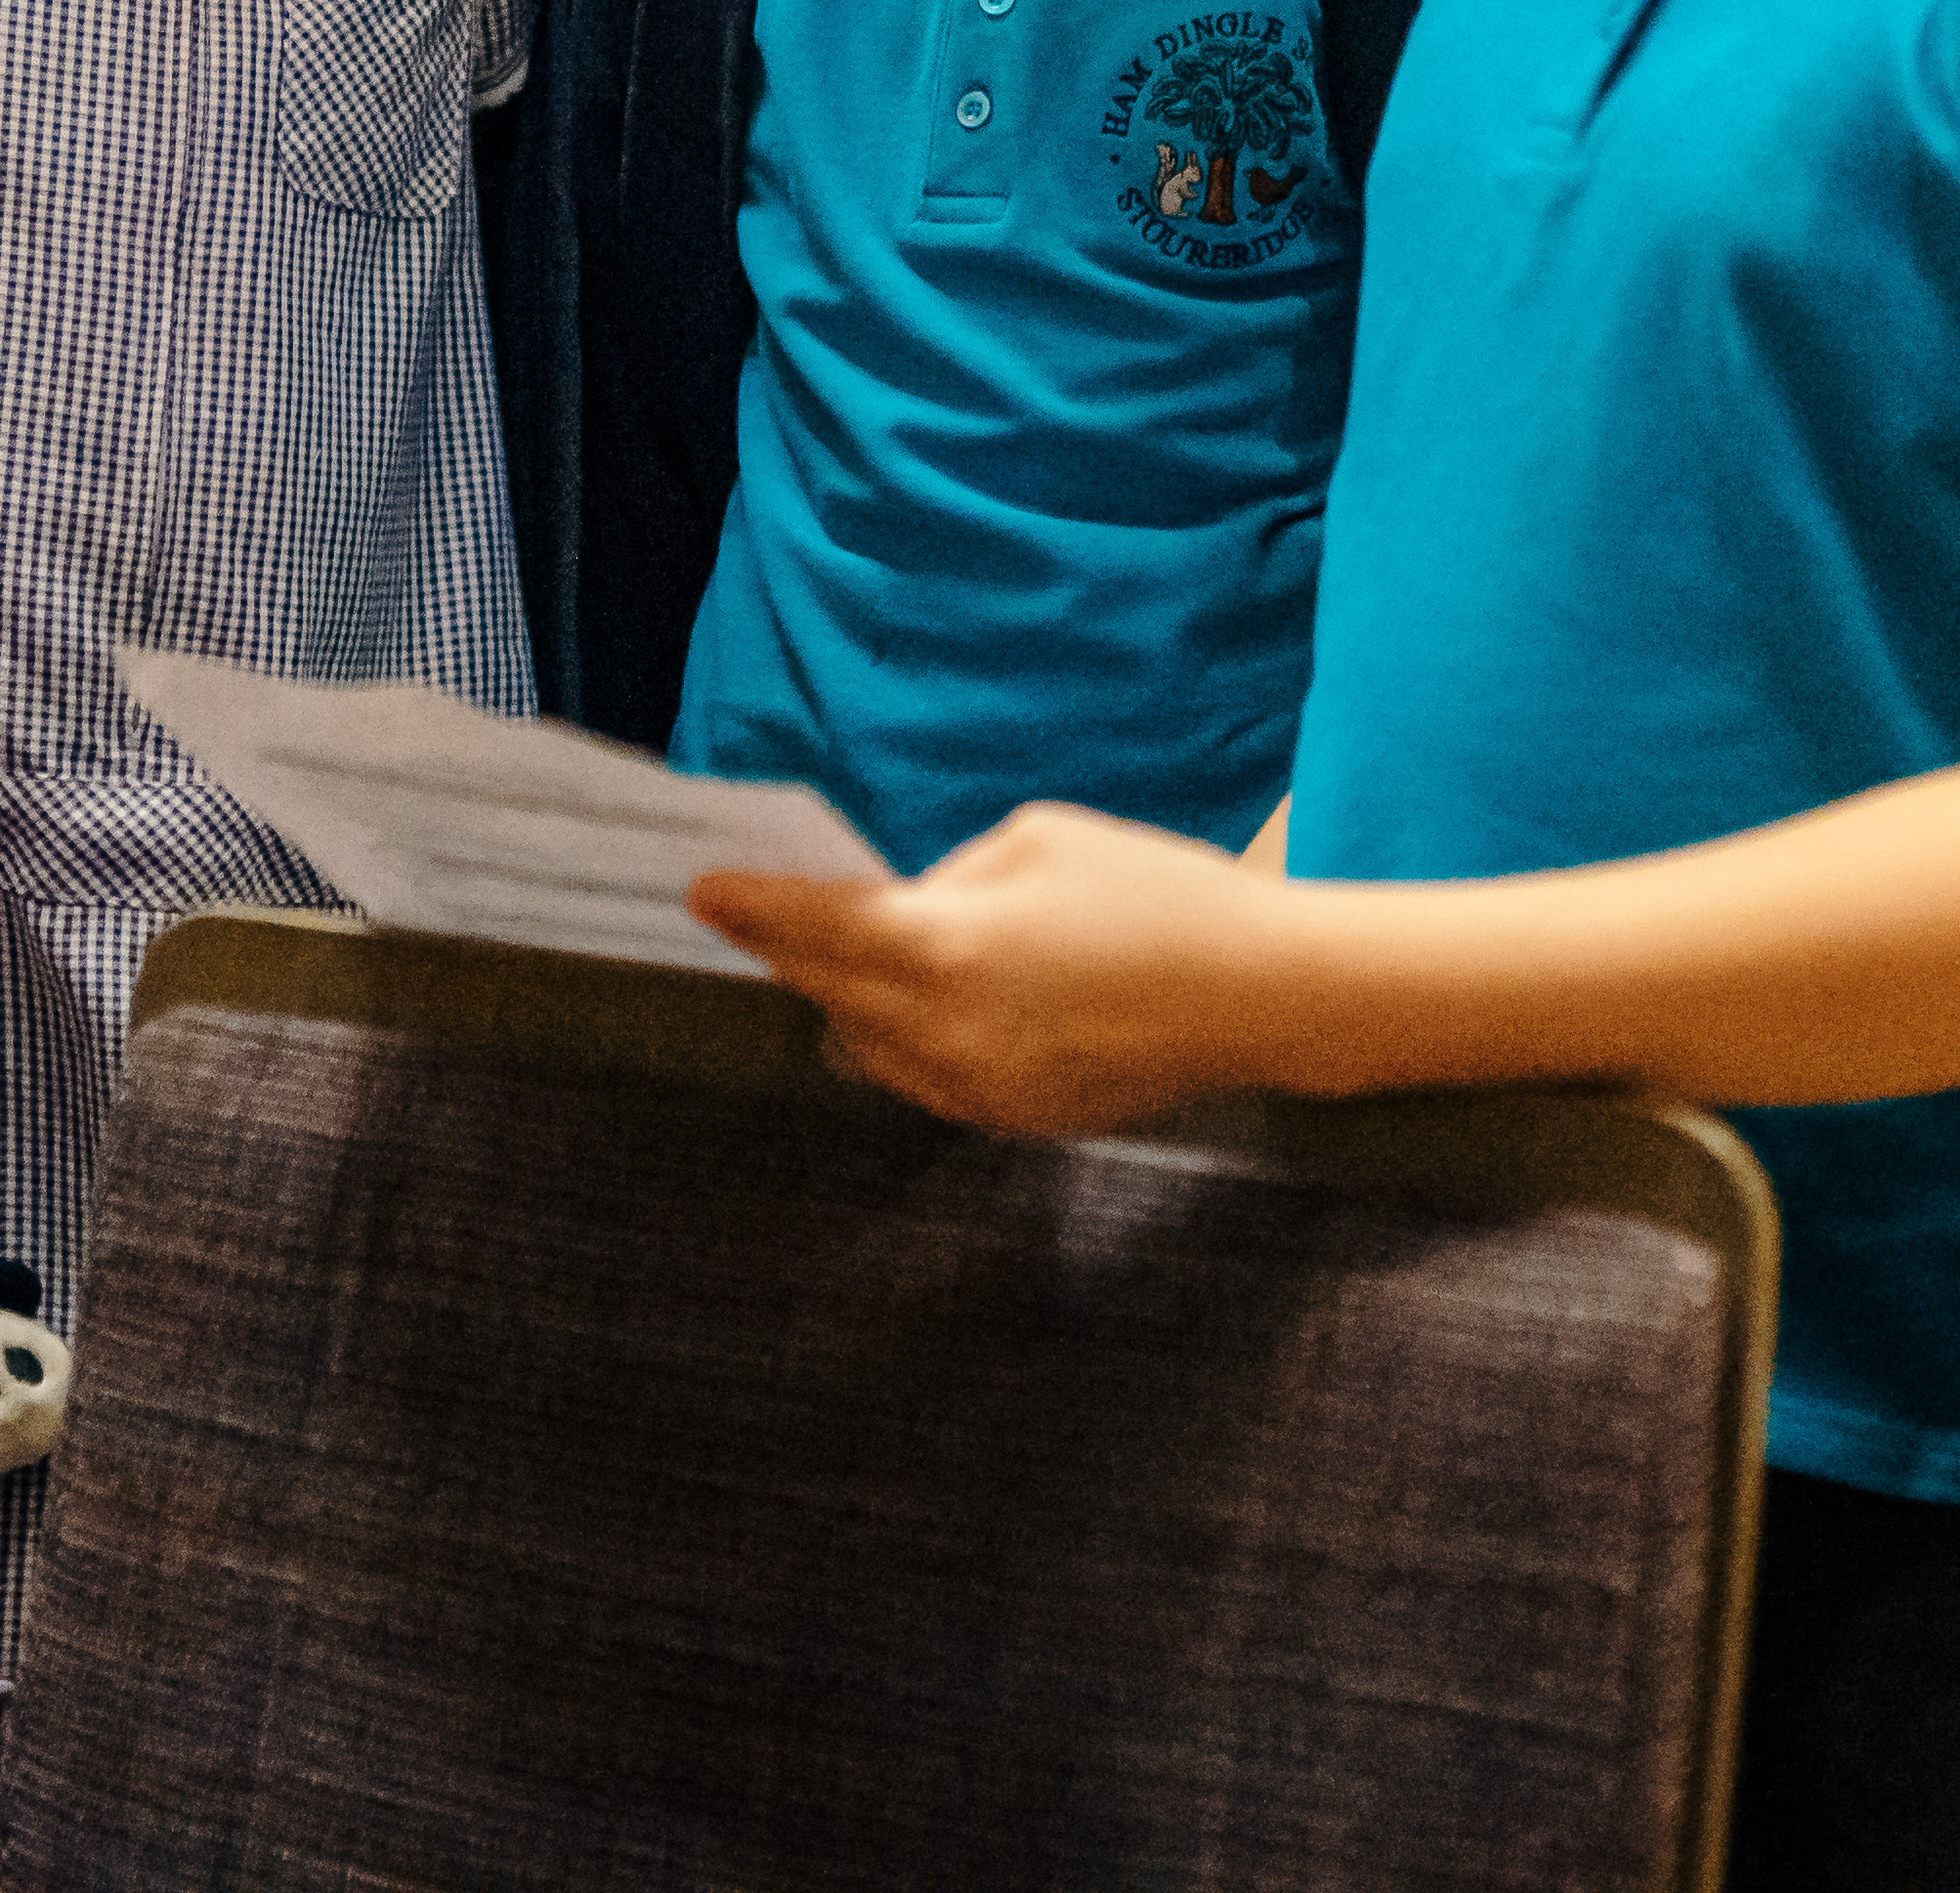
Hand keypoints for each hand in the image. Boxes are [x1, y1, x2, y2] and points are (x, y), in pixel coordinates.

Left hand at [691, 801, 1296, 1140]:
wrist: (1257, 996)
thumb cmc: (1154, 896)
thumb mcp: (1036, 840)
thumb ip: (948, 876)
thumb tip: (910, 909)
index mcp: (942, 946)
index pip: (815, 927)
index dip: (752, 906)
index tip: (703, 888)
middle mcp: (943, 1032)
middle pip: (830, 991)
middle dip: (792, 950)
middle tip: (759, 916)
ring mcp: (977, 1088)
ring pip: (871, 1044)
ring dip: (850, 999)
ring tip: (842, 955)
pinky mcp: (1014, 1119)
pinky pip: (927, 1077)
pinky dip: (909, 1038)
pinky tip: (927, 1004)